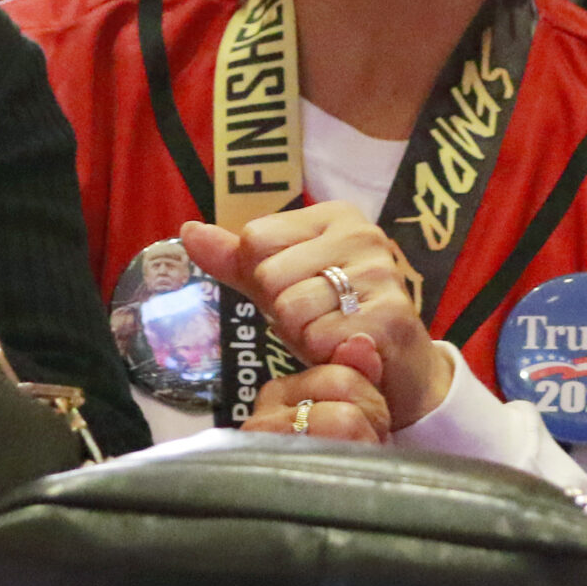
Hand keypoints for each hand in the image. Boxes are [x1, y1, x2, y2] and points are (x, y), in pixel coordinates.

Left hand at [180, 204, 453, 429]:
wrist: (399, 369)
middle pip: (270, 275)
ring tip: (331, 335)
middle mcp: (361, 233)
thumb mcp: (281, 286)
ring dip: (304, 337)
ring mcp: (379, 272)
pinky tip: (347, 351)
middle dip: (284, 312)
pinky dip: (325, 355)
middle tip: (317, 320)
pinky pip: (321, 337)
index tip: (298, 289)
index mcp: (333, 216)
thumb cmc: (335, 320)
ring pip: (292, 309)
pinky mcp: (390, 313)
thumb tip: (188, 230)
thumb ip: (236, 260)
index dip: (263, 278)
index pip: (255, 239)